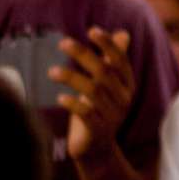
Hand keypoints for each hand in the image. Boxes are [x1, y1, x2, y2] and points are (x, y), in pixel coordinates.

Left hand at [49, 27, 134, 161]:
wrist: (97, 149)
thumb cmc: (98, 109)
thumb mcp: (106, 84)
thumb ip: (113, 61)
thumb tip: (123, 33)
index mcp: (127, 85)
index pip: (120, 60)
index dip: (108, 45)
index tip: (91, 30)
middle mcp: (124, 99)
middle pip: (104, 72)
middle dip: (84, 55)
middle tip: (62, 43)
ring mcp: (113, 116)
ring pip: (93, 91)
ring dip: (71, 77)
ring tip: (52, 72)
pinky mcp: (99, 132)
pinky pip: (87, 115)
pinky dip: (73, 104)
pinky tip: (60, 97)